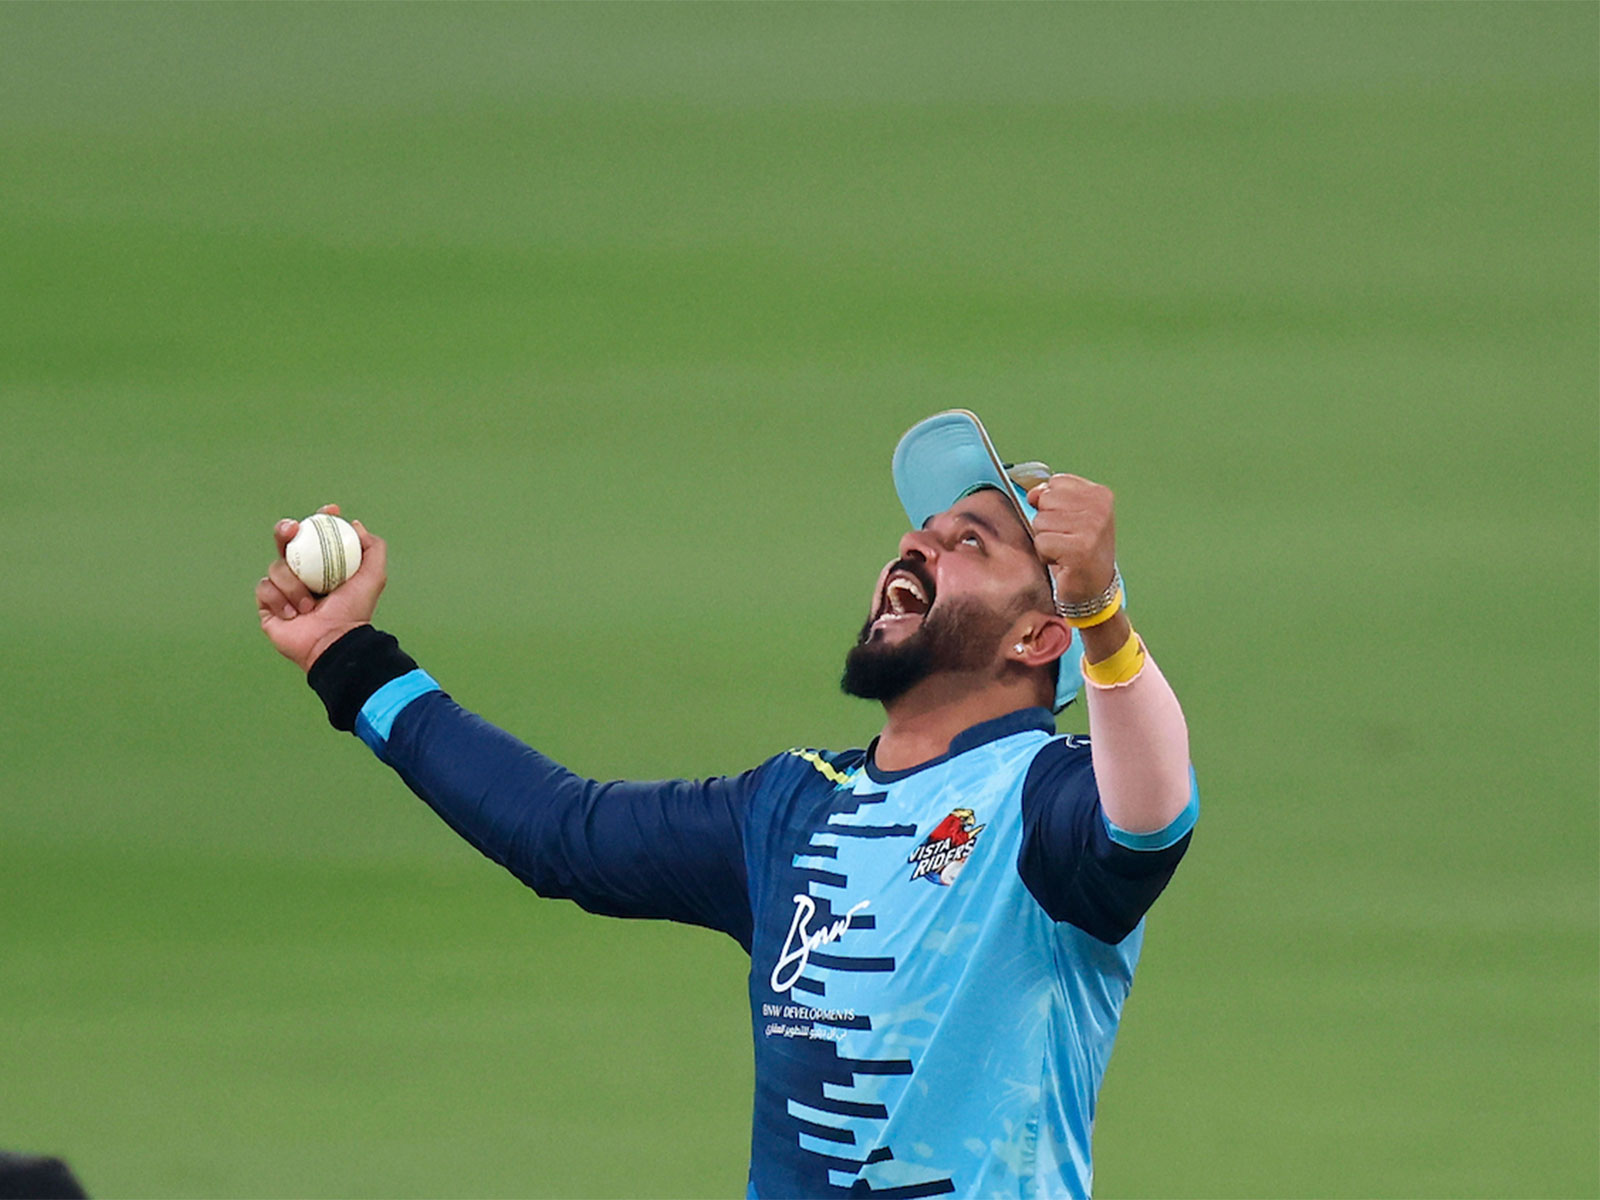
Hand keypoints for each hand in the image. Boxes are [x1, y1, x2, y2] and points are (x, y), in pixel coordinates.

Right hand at [255, 504, 387, 671]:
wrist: (333, 641)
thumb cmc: (355, 611)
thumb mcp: (373, 576)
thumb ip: (372, 548)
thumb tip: (355, 525)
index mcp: (325, 566)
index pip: (317, 536)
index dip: (320, 519)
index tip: (329, 511)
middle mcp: (302, 575)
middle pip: (286, 542)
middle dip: (285, 530)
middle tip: (292, 529)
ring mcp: (283, 589)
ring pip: (276, 567)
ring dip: (293, 584)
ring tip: (308, 606)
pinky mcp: (267, 605)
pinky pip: (264, 588)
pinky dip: (279, 599)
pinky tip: (292, 614)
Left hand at [1025, 474, 1116, 606]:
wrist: (1093, 589)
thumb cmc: (1079, 551)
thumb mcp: (1070, 516)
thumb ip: (1052, 497)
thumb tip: (1033, 494)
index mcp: (1100, 494)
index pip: (1054, 483)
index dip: (1052, 505)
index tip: (1069, 524)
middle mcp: (1100, 508)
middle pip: (1045, 501)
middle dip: (1048, 523)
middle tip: (1066, 540)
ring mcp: (1092, 528)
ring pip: (1040, 522)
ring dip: (1046, 540)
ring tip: (1065, 551)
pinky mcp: (1080, 549)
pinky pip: (1041, 542)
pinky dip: (1046, 555)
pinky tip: (1063, 562)